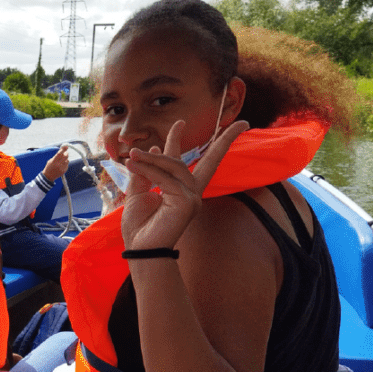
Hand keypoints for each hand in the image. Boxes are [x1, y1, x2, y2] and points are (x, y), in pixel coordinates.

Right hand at [43, 145, 69, 181]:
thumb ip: (56, 156)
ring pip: (67, 160)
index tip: (66, 146)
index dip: (63, 149)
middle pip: (65, 156)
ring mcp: (62, 168)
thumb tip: (62, 150)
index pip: (59, 153)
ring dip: (65, 159)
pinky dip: (65, 163)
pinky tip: (61, 165)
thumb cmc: (49, 167)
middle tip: (65, 153)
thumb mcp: (50, 161)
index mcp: (54, 161)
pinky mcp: (64, 170)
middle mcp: (58, 164)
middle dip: (66, 153)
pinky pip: (67, 164)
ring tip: (61, 161)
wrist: (48, 177)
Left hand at [121, 119, 247, 251]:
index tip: (180, 122)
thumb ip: (145, 173)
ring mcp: (192, 197)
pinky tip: (134, 164)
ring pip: (175, 166)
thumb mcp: (138, 193)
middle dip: (226, 141)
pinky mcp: (187, 202)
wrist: (140, 248)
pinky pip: (166, 178)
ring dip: (152, 159)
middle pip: (211, 161)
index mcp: (180, 189)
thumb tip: (152, 149)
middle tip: (240, 123)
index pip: (188, 162)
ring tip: (132, 155)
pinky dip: (149, 170)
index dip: (181, 141)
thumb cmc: (140, 226)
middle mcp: (191, 192)